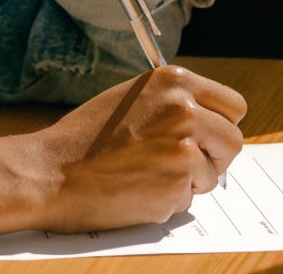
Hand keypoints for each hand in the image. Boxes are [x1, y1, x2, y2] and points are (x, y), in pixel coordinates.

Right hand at [30, 65, 247, 232]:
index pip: (233, 105)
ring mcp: (183, 148)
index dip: (220, 125)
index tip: (206, 138)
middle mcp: (184, 110)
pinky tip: (136, 189)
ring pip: (214, 173)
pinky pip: (189, 199)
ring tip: (148, 174)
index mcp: (174, 81)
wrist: (49, 171)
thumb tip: (208, 122)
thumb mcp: (132, 99)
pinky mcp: (176, 185)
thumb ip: (173, 104)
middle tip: (184, 164)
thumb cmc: (84, 138)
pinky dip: (168, 200)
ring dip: (190, 181)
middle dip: (215, 157)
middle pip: (233, 141)